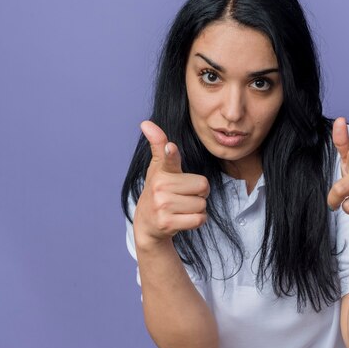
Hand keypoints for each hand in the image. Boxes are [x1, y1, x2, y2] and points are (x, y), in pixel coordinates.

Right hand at [133, 120, 209, 247]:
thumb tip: (146, 123)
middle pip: (202, 186)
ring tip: (182, 208)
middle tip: (184, 196)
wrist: (147, 224)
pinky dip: (197, 220)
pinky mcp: (167, 224)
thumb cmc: (158, 191)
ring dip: (198, 208)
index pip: (168, 159)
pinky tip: (184, 218)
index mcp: (161, 172)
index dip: (171, 153)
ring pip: (202, 204)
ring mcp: (162, 206)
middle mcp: (159, 188)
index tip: (172, 147)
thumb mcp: (158, 168)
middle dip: (199, 193)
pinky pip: (199, 219)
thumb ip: (158, 145)